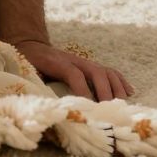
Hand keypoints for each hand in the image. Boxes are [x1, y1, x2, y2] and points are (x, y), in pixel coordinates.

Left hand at [13, 39, 132, 101]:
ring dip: (116, 88)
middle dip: (105, 92)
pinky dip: (121, 81)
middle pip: (96, 73)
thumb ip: (36, 85)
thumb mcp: (27, 72)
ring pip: (106, 72)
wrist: (30, 44)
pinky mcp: (90, 65)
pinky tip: (129, 93)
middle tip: (109, 112)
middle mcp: (74, 60)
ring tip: (121, 106)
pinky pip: (110, 71)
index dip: (82, 91)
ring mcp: (84, 62)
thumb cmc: (28, 63)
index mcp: (56, 62)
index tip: (89, 108)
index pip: (74, 75)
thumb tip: (47, 105)